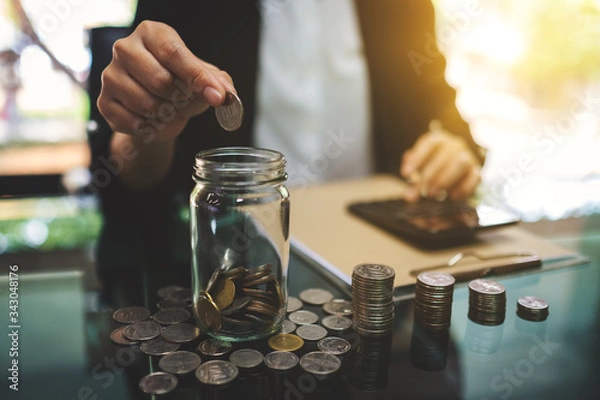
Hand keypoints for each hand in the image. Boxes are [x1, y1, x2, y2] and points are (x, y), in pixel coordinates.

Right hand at [97, 20, 234, 142]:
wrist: (158, 110)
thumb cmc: (182, 85)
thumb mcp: (205, 79)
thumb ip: (219, 83)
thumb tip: (225, 95)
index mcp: (152, 33)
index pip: (174, 53)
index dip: (197, 77)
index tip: (216, 97)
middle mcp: (125, 48)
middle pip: (160, 81)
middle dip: (180, 99)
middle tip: (184, 101)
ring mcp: (110, 75)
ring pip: (147, 105)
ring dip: (166, 116)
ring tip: (168, 110)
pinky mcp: (104, 102)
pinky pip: (133, 122)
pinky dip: (151, 128)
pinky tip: (153, 120)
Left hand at [400, 126, 480, 201]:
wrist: (453, 171)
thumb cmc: (431, 166)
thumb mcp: (419, 164)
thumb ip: (412, 168)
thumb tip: (407, 172)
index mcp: (439, 140)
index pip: (429, 144)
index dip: (417, 158)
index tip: (405, 174)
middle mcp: (455, 145)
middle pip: (442, 158)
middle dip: (426, 178)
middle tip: (414, 194)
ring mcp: (468, 157)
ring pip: (460, 164)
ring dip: (444, 180)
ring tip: (431, 194)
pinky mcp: (476, 171)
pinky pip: (474, 178)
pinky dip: (464, 188)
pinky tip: (452, 198)